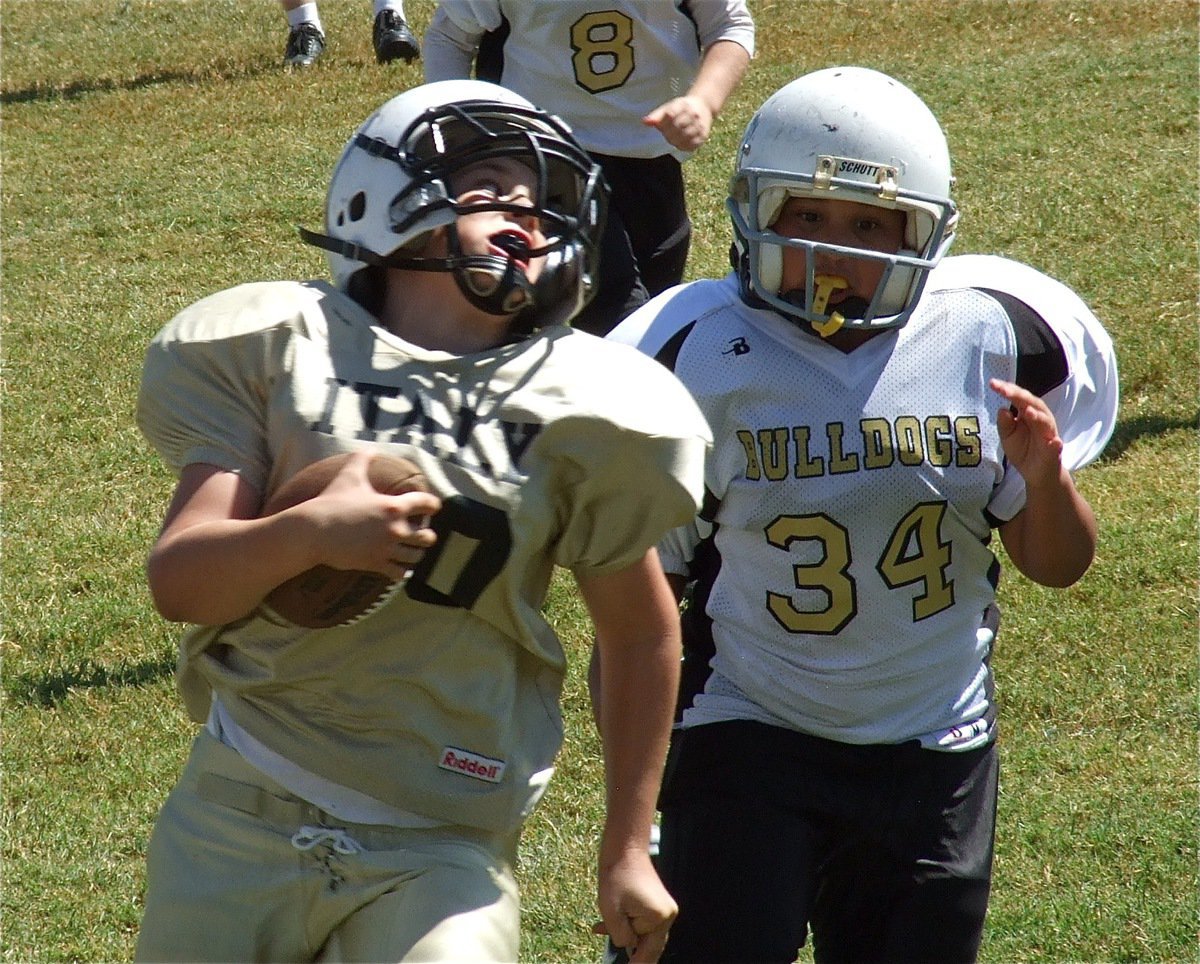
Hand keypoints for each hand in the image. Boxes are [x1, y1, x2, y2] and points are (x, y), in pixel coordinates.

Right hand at [299, 451, 440, 578]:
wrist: (312, 531)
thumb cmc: (331, 502)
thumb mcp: (348, 476)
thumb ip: (362, 459)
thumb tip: (370, 447)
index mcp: (393, 506)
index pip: (426, 504)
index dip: (433, 504)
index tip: (434, 507)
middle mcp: (395, 529)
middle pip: (427, 537)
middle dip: (426, 535)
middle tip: (421, 533)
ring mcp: (386, 549)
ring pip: (416, 557)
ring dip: (415, 553)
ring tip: (412, 551)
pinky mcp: (375, 564)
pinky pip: (400, 574)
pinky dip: (402, 571)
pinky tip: (399, 567)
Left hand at [595, 850, 676, 962]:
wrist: (625, 848)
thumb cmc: (617, 875)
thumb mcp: (611, 912)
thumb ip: (620, 936)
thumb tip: (627, 946)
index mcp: (659, 917)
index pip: (645, 950)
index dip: (636, 963)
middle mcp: (667, 914)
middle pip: (651, 945)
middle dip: (634, 953)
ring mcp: (664, 907)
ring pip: (645, 933)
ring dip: (627, 935)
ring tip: (605, 931)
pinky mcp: (657, 902)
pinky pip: (643, 921)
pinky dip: (628, 924)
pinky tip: (607, 926)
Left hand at [643, 95, 712, 151]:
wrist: (703, 106)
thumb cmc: (681, 109)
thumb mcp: (668, 107)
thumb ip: (656, 116)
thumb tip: (645, 122)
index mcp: (683, 104)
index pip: (670, 114)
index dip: (662, 123)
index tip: (660, 125)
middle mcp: (693, 113)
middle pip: (676, 127)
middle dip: (668, 132)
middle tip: (666, 132)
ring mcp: (700, 125)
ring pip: (683, 137)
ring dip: (674, 140)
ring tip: (673, 136)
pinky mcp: (703, 135)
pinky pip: (690, 145)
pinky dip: (682, 145)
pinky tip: (680, 141)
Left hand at [989, 378, 1063, 488]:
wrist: (1035, 473)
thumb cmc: (1023, 451)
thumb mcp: (1007, 437)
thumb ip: (1004, 424)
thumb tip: (1002, 409)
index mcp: (1028, 414)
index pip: (1019, 398)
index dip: (1007, 390)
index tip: (993, 383)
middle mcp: (1040, 420)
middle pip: (1032, 403)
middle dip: (1019, 395)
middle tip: (1004, 390)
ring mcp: (1049, 434)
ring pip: (1046, 420)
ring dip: (1037, 415)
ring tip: (1026, 410)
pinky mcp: (1055, 450)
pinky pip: (1056, 445)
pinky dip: (1055, 442)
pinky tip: (1053, 441)